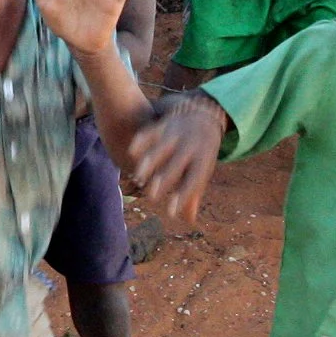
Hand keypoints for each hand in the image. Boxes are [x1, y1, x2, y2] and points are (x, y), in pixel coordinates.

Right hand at [129, 90, 227, 222]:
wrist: (204, 116)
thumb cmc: (200, 153)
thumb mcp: (201, 171)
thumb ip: (193, 194)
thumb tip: (189, 220)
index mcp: (203, 161)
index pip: (194, 181)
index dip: (183, 197)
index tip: (170, 212)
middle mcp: (191, 146)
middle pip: (178, 164)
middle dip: (164, 179)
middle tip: (151, 196)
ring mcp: (178, 133)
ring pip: (163, 147)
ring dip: (151, 161)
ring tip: (138, 177)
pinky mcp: (164, 123)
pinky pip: (152, 131)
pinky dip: (142, 140)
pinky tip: (131, 152)